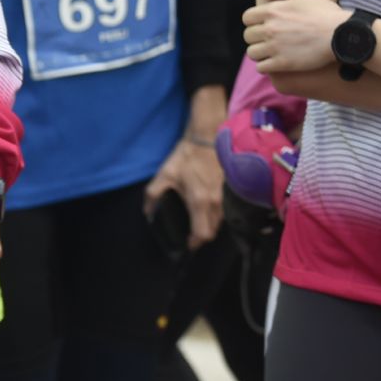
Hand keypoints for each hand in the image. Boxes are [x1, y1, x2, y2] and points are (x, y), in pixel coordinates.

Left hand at [144, 87, 228, 249]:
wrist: (208, 137)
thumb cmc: (186, 157)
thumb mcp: (164, 175)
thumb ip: (153, 196)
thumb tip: (149, 213)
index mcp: (199, 202)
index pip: (203, 234)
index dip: (194, 243)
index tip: (186, 243)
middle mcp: (216, 202)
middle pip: (213, 231)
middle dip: (202, 236)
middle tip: (190, 233)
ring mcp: (226, 196)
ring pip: (221, 221)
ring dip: (210, 225)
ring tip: (198, 221)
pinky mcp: (231, 189)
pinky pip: (225, 210)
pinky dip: (217, 214)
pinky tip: (208, 208)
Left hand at [244, 0, 348, 75]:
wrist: (342, 35)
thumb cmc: (325, 13)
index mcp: (273, 10)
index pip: (247, 18)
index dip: (255, 22)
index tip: (266, 25)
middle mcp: (270, 28)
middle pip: (248, 36)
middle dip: (257, 38)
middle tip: (271, 40)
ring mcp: (275, 47)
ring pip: (252, 53)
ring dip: (260, 53)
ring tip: (273, 52)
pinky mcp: (282, 64)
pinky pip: (261, 68)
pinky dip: (267, 66)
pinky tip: (277, 63)